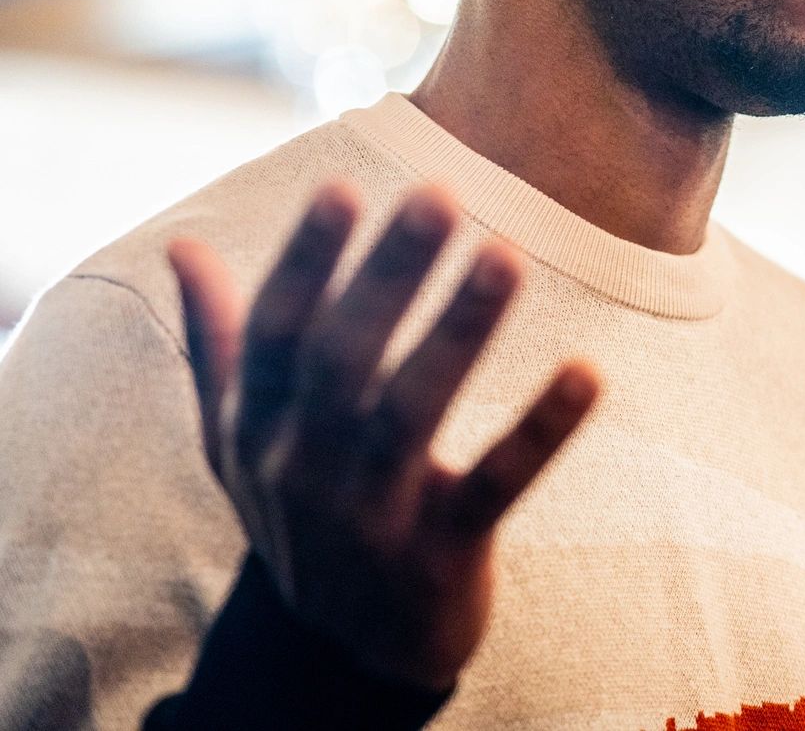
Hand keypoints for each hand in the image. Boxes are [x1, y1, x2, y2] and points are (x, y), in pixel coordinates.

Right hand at [169, 181, 599, 691]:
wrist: (347, 652)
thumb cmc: (301, 509)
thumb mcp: (242, 437)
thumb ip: (221, 340)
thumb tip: (180, 244)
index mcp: (259, 426)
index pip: (275, 332)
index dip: (305, 261)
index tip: (342, 186)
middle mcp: (304, 466)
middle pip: (342, 359)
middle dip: (389, 275)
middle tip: (442, 192)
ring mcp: (373, 513)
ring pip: (411, 414)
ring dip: (459, 332)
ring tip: (508, 256)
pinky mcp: (445, 552)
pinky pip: (495, 485)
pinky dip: (542, 429)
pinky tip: (590, 371)